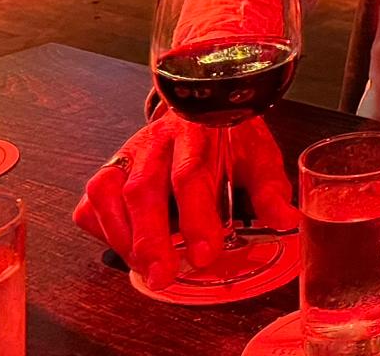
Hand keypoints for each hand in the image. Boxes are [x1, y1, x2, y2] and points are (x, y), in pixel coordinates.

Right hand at [72, 114, 295, 288]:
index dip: (197, 216)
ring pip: (110, 194)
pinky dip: (103, 229)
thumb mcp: (258, 155)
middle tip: (164, 275)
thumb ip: (269, 188)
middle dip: (152, 237)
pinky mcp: (109, 169)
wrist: (200, 105)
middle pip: (144, 188)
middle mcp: (158, 141)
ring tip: (147, 269)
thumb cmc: (229, 137)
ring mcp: (128, 154)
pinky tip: (126, 247)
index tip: (206, 253)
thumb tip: (287, 220)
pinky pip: (92, 202)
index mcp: (199, 133)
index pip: (192, 175)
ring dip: (125, 238)